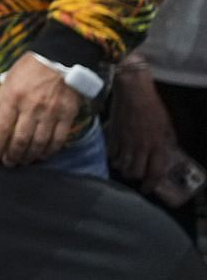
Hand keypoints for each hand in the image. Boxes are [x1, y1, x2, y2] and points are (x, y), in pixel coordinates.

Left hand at [0, 53, 83, 165]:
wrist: (61, 58)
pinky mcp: (67, 115)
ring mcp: (51, 112)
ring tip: (23, 161)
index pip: (2, 126)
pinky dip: (49, 150)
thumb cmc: (31, 67)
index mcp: (13, 97)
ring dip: (29, 156)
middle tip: (8, 163)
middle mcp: (31, 107)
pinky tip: (42, 155)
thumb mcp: (9, 78)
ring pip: (39, 142)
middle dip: (12, 155)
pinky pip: (58, 139)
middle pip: (20, 139)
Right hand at [107, 67, 181, 190]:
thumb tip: (165, 153)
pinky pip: (111, 153)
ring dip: (124, 169)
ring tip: (126, 166)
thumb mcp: (167, 126)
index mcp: (157, 145)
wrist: (132, 91)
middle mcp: (140, 146)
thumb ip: (166, 142)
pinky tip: (116, 155)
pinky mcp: (113, 135)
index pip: (154, 172)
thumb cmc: (152, 107)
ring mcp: (125, 141)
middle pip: (135, 172)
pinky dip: (114, 158)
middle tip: (136, 175)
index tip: (147, 188)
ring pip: (121, 165)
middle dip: (136, 177)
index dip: (151, 184)